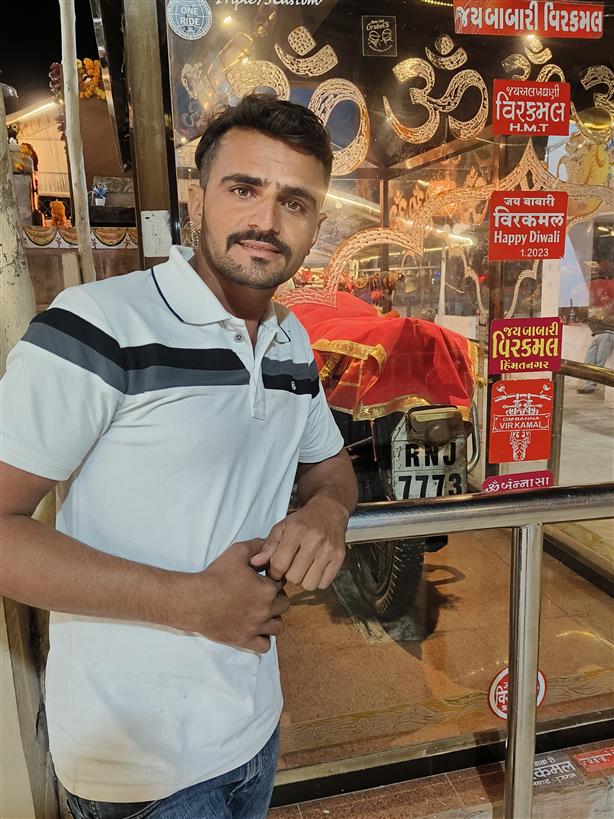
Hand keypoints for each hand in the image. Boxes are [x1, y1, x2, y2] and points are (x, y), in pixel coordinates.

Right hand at [173, 538, 288, 652]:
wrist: (195, 600)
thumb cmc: (215, 576)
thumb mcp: (236, 552)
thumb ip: (256, 545)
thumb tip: (267, 543)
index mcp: (268, 589)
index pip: (283, 585)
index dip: (274, 581)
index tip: (263, 580)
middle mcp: (266, 610)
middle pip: (284, 605)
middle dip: (276, 599)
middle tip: (262, 595)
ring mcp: (256, 627)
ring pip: (278, 626)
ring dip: (273, 618)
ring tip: (260, 612)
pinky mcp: (245, 640)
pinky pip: (265, 645)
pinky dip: (263, 638)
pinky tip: (254, 629)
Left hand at [250, 499, 347, 590]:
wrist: (329, 510)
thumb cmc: (303, 520)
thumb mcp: (282, 527)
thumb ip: (268, 546)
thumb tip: (255, 562)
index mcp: (296, 531)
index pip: (279, 564)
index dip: (273, 571)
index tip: (276, 569)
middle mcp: (313, 540)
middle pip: (294, 577)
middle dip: (289, 575)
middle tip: (291, 567)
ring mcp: (328, 550)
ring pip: (309, 584)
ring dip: (303, 580)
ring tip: (303, 568)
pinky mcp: (339, 558)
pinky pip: (324, 584)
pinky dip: (317, 581)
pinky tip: (314, 569)